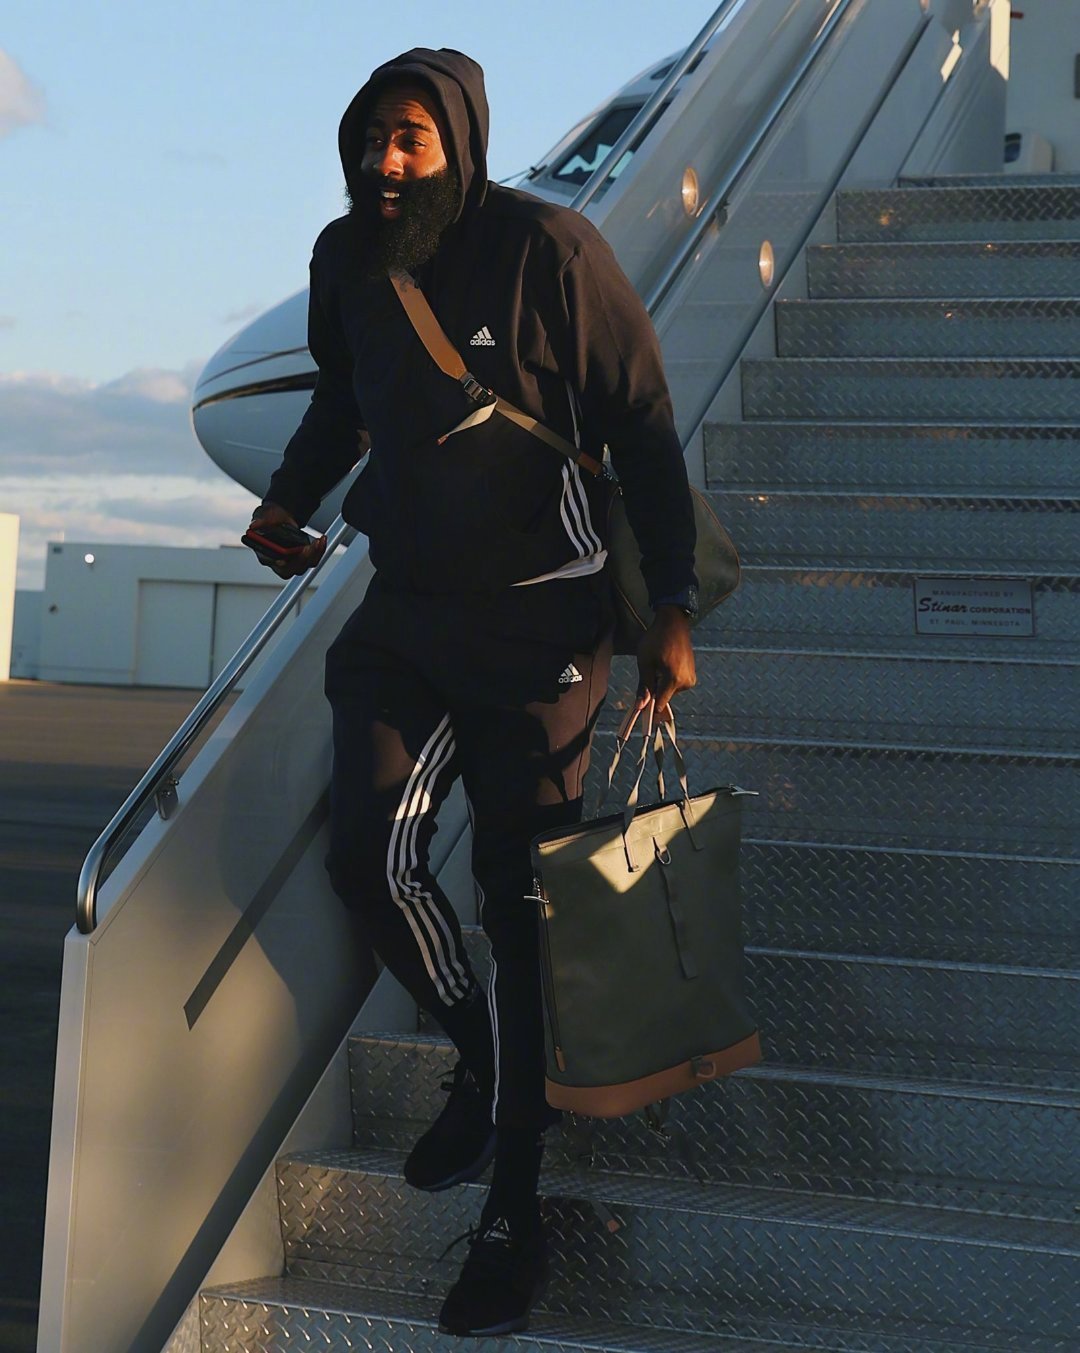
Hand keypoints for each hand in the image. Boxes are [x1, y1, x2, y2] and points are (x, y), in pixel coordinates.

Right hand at [247, 502, 326, 578]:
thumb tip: (254, 525)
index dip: (277, 562)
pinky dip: (319, 551)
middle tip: (307, 547)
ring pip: (304, 566)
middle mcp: (277, 562)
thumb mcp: (264, 515)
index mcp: (264, 554)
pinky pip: (313, 561)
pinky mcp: (302, 560)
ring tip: (318, 541)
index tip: (283, 560)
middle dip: (301, 559)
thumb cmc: (270, 519)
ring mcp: (291, 563)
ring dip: (314, 555)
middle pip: (290, 569)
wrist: (281, 518)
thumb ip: (261, 520)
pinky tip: (321, 540)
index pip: (270, 563)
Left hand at [634, 605, 695, 723]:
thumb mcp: (645, 662)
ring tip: (659, 663)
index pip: (660, 704)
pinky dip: (668, 679)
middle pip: (664, 697)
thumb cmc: (656, 639)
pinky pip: (676, 684)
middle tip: (650, 670)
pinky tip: (665, 663)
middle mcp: (686, 682)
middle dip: (654, 690)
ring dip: (661, 683)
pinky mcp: (692, 674)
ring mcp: (691, 678)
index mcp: (674, 679)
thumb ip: (644, 685)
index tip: (640, 707)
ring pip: (669, 691)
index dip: (648, 707)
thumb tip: (640, 706)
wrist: (673, 623)